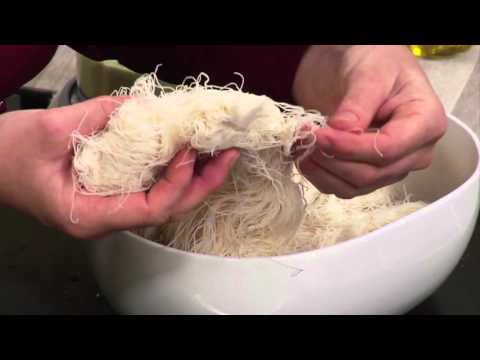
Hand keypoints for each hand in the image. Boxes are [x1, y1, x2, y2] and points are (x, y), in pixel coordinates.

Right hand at [0, 97, 238, 238]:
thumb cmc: (5, 156)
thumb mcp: (47, 131)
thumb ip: (98, 117)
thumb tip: (143, 106)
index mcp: (89, 216)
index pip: (150, 209)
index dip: (177, 183)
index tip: (190, 152)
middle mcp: (105, 219)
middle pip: (166, 209)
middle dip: (201, 183)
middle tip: (227, 154)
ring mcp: (110, 209)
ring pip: (163, 201)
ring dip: (194, 178)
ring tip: (219, 153)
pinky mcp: (111, 194)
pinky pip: (151, 188)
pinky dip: (173, 171)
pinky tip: (188, 153)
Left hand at [293, 45, 446, 197]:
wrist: (365, 68)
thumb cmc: (377, 62)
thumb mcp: (370, 73)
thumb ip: (358, 103)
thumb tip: (342, 130)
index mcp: (426, 123)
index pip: (387, 149)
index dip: (350, 148)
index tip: (320, 135)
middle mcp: (414, 153)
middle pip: (369, 173)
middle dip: (331, 157)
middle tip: (304, 135)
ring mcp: (391, 168)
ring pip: (353, 186)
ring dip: (321, 169)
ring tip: (300, 143)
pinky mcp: (369, 175)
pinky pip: (342, 188)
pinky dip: (319, 175)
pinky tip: (304, 156)